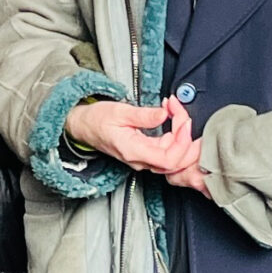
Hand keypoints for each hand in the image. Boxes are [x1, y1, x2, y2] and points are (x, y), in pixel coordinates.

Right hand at [69, 95, 208, 193]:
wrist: (84, 126)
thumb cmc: (97, 119)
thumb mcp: (120, 111)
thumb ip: (144, 115)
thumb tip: (164, 114)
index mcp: (133, 151)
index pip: (168, 159)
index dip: (182, 142)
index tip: (184, 120)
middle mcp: (139, 160)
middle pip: (175, 161)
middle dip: (187, 139)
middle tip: (184, 115)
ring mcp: (143, 158)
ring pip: (173, 157)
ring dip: (182, 136)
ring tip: (179, 112)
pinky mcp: (145, 152)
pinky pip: (167, 150)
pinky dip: (176, 136)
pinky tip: (175, 120)